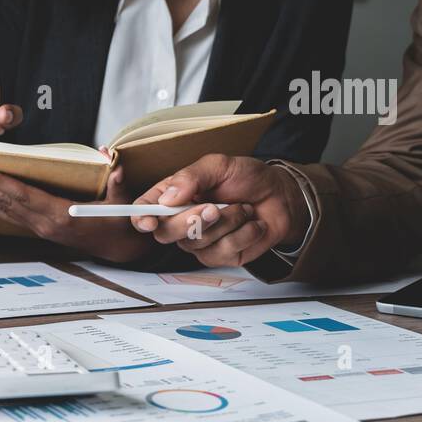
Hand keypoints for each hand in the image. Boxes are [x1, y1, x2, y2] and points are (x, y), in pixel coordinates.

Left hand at [0, 155, 152, 262]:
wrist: (118, 247)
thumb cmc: (119, 222)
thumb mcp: (123, 201)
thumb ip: (117, 180)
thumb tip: (109, 154)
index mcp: (61, 216)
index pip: (23, 196)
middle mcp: (45, 224)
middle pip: (6, 203)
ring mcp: (40, 228)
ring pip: (5, 210)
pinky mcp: (40, 228)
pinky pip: (11, 216)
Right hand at [130, 154, 310, 266]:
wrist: (280, 196)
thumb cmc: (247, 178)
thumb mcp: (220, 165)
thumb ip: (191, 176)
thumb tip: (166, 197)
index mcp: (172, 196)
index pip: (144, 210)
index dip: (141, 218)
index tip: (150, 221)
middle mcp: (180, 221)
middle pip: (165, 233)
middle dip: (191, 220)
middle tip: (215, 207)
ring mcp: (199, 241)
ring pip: (198, 242)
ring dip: (227, 222)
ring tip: (243, 208)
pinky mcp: (220, 256)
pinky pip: (223, 252)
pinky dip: (243, 234)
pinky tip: (251, 224)